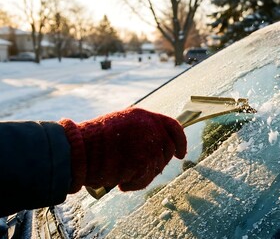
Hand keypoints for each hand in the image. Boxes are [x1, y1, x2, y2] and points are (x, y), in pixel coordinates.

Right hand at [59, 107, 186, 192]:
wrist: (77, 150)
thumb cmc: (92, 141)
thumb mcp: (119, 126)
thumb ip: (140, 131)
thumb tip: (157, 147)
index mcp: (143, 116)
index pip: (173, 126)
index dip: (180, 141)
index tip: (180, 154)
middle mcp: (150, 127)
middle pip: (167, 150)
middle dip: (158, 163)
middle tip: (142, 170)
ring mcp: (148, 144)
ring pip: (156, 166)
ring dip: (142, 175)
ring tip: (122, 174)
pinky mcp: (142, 161)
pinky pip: (145, 179)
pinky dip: (134, 184)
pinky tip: (121, 182)